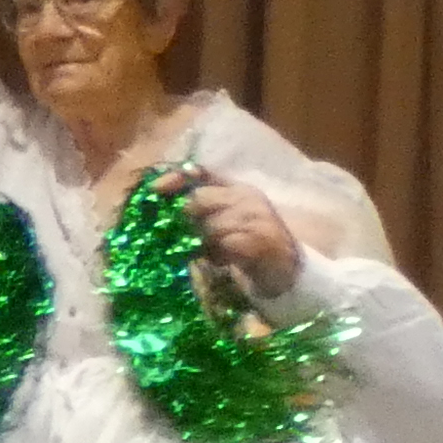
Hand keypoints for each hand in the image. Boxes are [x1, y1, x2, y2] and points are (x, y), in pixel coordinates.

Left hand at [168, 171, 302, 300]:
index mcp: (237, 188)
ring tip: (207, 252)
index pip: (201, 172)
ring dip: (201, 243)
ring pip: (210, 225)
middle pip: (200, 199)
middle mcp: (248, 197)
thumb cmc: (248, 243)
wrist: (288, 269)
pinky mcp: (261, 241)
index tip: (154, 190)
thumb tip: (159, 207)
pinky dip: (217, 255)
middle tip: (179, 237)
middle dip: (184, 220)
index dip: (175, 178)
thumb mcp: (224, 220)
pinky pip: (225, 245)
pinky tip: (221, 261)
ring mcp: (258, 218)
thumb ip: (199, 210)